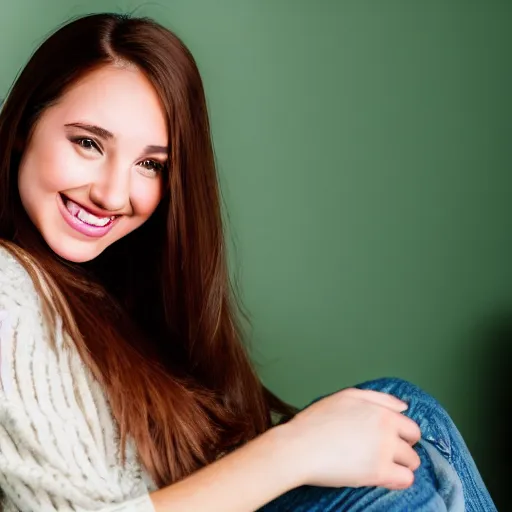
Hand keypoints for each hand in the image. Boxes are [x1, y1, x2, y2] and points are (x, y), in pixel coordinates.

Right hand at [279, 388, 420, 490]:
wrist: (299, 446)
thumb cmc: (317, 420)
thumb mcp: (346, 397)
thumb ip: (378, 398)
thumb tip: (403, 407)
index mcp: (380, 411)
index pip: (410, 425)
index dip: (401, 434)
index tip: (390, 439)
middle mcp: (387, 429)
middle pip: (413, 444)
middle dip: (403, 449)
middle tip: (383, 453)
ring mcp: (384, 451)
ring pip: (412, 463)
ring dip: (400, 465)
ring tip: (380, 465)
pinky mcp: (378, 473)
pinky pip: (405, 480)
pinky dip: (398, 480)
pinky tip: (382, 478)